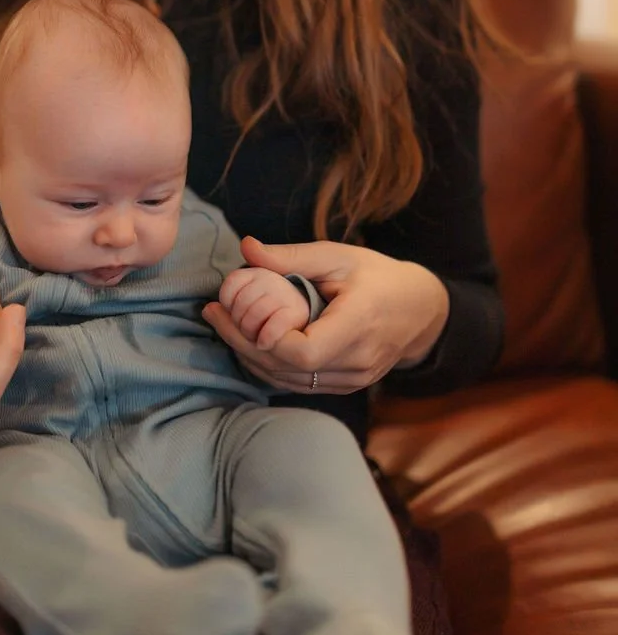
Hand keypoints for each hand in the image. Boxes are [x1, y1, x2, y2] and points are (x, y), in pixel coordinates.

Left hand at [203, 236, 448, 393]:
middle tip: (213, 312)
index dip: (265, 340)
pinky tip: (248, 341)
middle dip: (242, 343)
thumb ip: (292, 257)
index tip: (235, 312)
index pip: (304, 353)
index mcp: (359, 325)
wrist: (421, 311)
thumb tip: (246, 247)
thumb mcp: (338, 256)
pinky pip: (299, 384)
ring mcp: (353, 380)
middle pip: (287, 370)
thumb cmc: (379, 276)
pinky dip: (269, 365)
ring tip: (223, 324)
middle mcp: (357, 361)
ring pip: (288, 381)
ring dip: (250, 356)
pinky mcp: (346, 387)